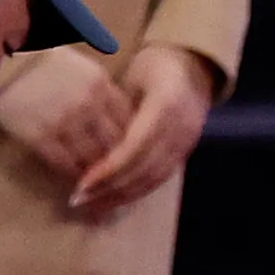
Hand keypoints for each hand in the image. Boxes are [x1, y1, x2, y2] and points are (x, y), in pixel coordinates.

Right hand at [0, 42, 126, 180]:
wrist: (1, 62)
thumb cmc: (42, 63)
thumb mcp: (81, 68)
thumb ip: (103, 92)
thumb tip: (124, 122)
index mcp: (100, 83)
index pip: (128, 121)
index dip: (131, 141)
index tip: (130, 153)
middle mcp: (87, 103)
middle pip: (114, 143)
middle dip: (118, 161)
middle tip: (118, 175)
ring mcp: (64, 121)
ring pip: (92, 158)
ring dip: (96, 173)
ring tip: (98, 182)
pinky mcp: (40, 136)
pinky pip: (64, 163)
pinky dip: (73, 175)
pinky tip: (76, 180)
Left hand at [64, 44, 217, 215]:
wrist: (193, 67)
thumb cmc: (153, 67)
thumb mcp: (133, 77)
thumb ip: (115, 107)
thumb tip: (85, 139)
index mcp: (166, 104)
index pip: (135, 147)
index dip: (109, 168)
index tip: (83, 182)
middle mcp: (181, 128)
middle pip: (145, 168)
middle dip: (112, 189)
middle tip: (80, 200)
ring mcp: (186, 143)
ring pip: (153, 179)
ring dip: (122, 197)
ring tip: (93, 208)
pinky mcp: (185, 154)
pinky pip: (160, 179)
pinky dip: (136, 193)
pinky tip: (115, 200)